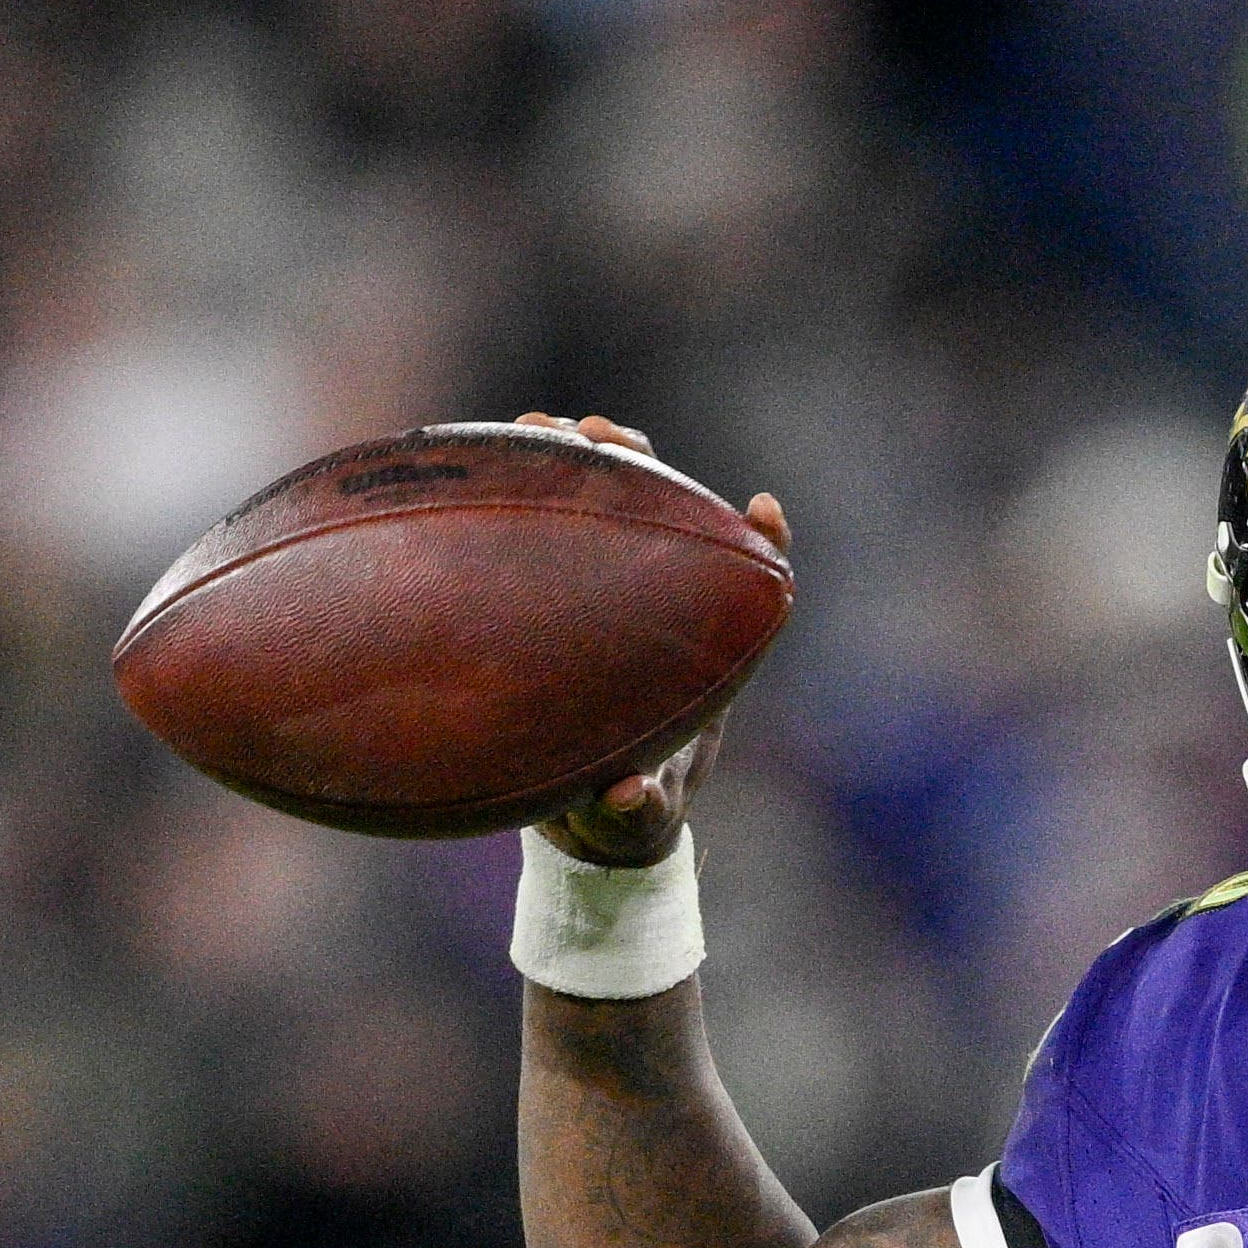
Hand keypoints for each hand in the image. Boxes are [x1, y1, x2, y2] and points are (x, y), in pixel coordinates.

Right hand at [529, 415, 787, 865]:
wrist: (580, 817)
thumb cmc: (625, 813)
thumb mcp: (633, 821)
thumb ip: (635, 812)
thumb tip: (627, 793)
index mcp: (702, 656)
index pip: (748, 584)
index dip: (764, 545)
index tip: (762, 510)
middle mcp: (659, 606)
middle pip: (666, 512)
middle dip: (639, 462)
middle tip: (596, 435)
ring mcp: (606, 591)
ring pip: (604, 505)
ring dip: (577, 457)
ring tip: (537, 427)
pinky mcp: (556, 592)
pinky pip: (541, 529)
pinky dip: (522, 489)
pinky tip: (484, 459)